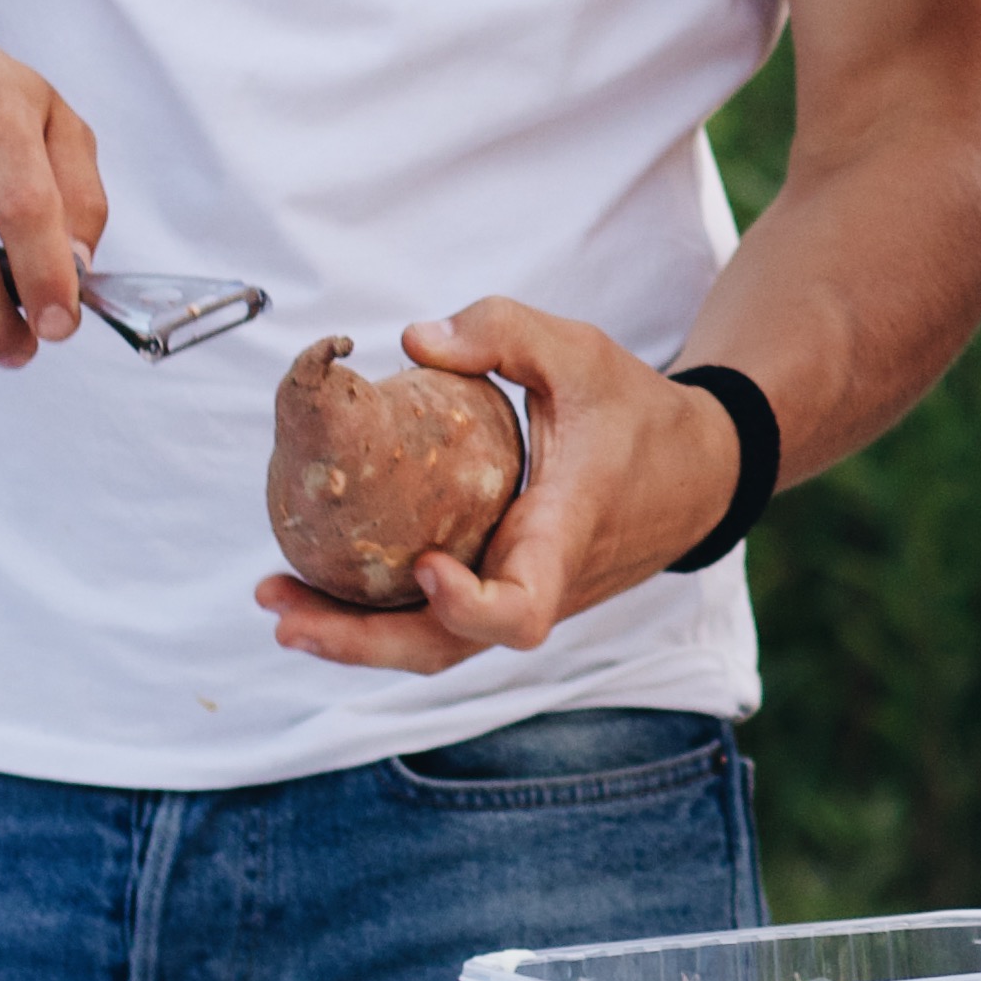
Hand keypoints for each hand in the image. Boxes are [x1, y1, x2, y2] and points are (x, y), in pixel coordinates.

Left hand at [258, 298, 742, 674]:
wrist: (700, 470)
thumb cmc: (639, 413)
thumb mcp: (580, 352)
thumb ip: (502, 332)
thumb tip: (413, 340)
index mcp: (565, 531)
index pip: (523, 606)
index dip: (469, 604)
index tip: (426, 564)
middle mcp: (541, 581)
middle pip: (452, 648)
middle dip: (363, 645)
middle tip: (285, 611)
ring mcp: (523, 594)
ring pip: (439, 647)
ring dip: (356, 639)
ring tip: (281, 606)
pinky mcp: (509, 591)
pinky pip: (442, 627)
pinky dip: (381, 619)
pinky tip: (324, 592)